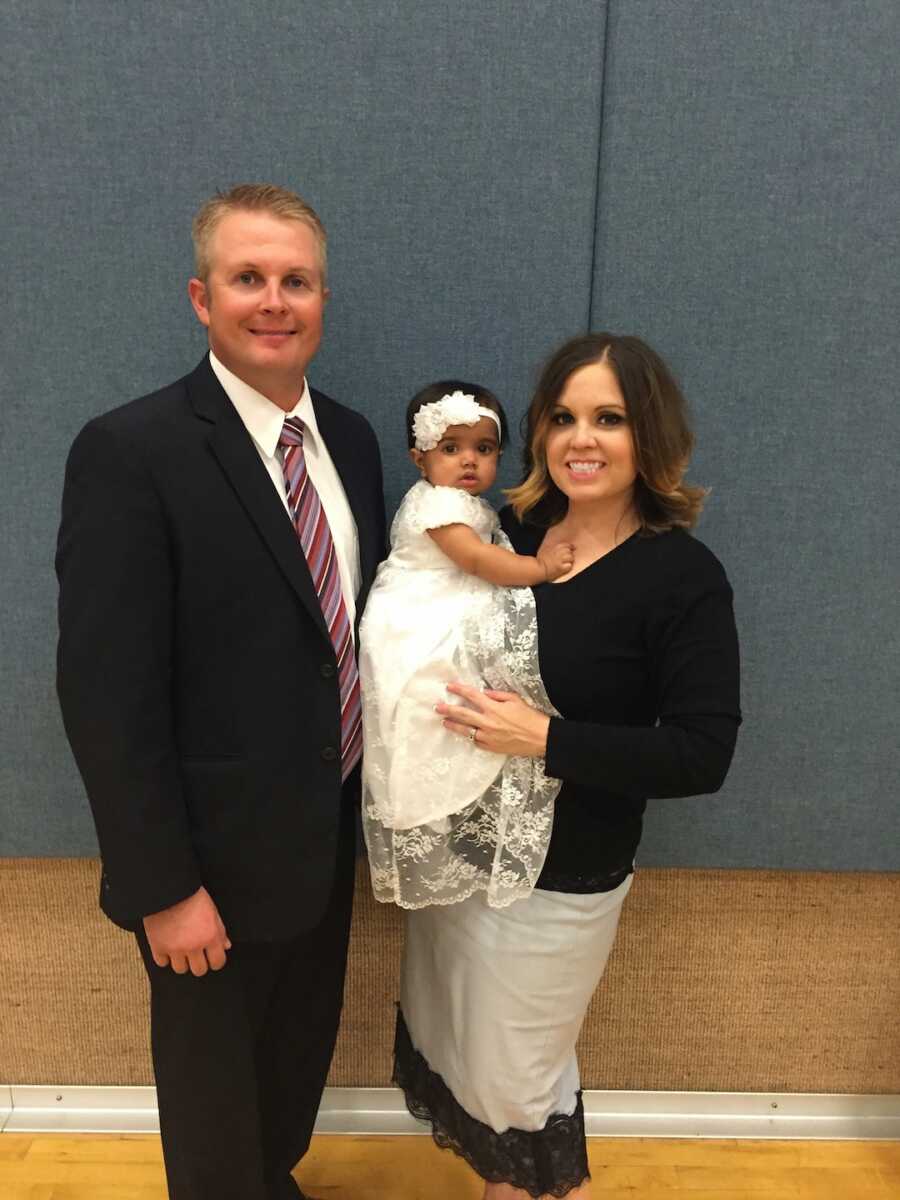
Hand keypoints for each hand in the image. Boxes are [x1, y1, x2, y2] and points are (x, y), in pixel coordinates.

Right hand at [142, 886, 230, 976]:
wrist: (167, 889)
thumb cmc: (192, 895)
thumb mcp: (212, 910)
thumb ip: (220, 931)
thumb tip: (225, 946)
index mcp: (210, 936)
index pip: (217, 962)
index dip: (215, 961)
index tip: (212, 959)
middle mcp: (193, 946)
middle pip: (199, 970)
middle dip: (199, 963)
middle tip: (196, 955)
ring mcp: (175, 948)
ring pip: (180, 969)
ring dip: (181, 962)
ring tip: (181, 951)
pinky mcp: (158, 946)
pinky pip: (162, 963)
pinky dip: (164, 957)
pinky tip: (167, 948)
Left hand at [436, 683, 550, 757]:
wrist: (541, 738)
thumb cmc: (531, 717)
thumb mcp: (515, 700)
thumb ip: (498, 695)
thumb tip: (484, 694)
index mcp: (494, 708)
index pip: (472, 696)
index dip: (459, 690)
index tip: (449, 686)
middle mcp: (488, 722)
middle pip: (462, 714)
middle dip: (448, 709)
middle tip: (437, 707)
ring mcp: (488, 737)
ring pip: (465, 731)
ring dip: (453, 725)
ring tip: (444, 722)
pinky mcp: (491, 748)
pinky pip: (476, 742)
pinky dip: (471, 737)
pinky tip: (465, 734)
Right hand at [537, 541, 574, 581]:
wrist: (537, 569)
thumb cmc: (539, 561)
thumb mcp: (545, 550)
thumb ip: (552, 548)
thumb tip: (558, 547)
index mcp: (555, 547)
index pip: (567, 545)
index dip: (570, 547)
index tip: (572, 549)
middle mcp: (558, 552)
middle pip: (570, 551)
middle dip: (570, 554)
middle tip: (567, 559)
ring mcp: (560, 560)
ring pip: (571, 558)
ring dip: (570, 561)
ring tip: (566, 564)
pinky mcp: (561, 568)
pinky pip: (569, 566)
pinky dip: (568, 567)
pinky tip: (564, 568)